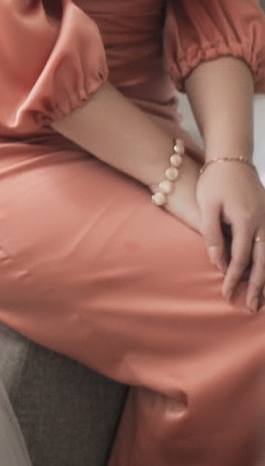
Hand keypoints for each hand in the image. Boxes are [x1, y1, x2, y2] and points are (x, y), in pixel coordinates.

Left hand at [196, 158, 264, 310]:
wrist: (232, 157)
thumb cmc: (215, 181)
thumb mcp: (207, 206)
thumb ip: (212, 235)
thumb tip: (217, 263)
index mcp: (246, 221)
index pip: (240, 259)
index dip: (234, 279)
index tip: (227, 295)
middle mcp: (263, 223)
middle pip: (262, 263)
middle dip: (257, 287)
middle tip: (249, 308)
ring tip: (263, 300)